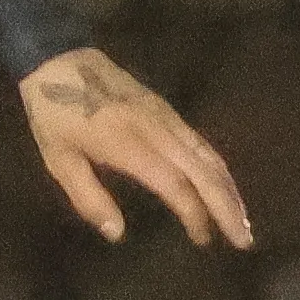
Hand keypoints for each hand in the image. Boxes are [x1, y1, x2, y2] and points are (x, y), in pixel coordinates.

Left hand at [15, 50, 254, 249]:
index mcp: (130, 145)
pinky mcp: (167, 110)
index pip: (176, 184)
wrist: (61, 59)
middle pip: (204, 171)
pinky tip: (224, 186)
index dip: (194, 213)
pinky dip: (218, 168)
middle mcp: (157, 130)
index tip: (202, 240)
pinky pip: (201, 142)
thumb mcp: (59, 160)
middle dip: (227, 207)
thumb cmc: (55, 114)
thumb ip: (89, 198)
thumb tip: (117, 234)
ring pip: (209, 155)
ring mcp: (166, 117)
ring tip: (243, 220)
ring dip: (229, 189)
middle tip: (244, 241)